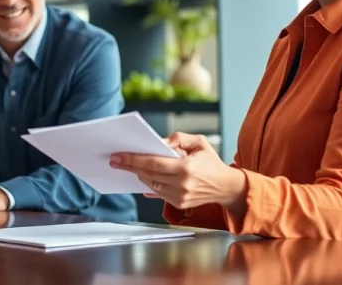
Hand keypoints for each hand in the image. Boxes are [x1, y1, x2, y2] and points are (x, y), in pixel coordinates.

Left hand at [110, 134, 245, 210]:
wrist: (226, 187)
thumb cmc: (211, 162)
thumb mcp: (200, 142)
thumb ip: (179, 138)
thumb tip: (160, 142)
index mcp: (186, 168)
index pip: (153, 163)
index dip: (133, 159)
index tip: (118, 156)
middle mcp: (182, 185)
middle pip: (148, 175)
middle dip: (129, 166)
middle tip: (115, 160)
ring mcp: (180, 197)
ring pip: (150, 184)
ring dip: (138, 174)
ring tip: (128, 165)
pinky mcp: (179, 204)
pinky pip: (157, 192)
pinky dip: (148, 183)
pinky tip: (141, 175)